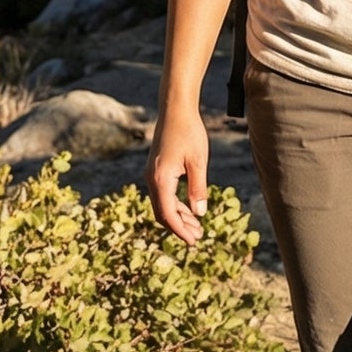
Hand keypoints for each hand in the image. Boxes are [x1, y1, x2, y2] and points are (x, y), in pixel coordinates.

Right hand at [146, 101, 209, 243]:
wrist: (175, 110)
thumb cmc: (189, 132)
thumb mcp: (197, 162)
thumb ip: (198, 189)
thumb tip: (199, 214)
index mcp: (161, 179)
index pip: (168, 214)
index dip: (181, 231)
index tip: (194, 242)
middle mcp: (151, 179)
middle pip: (162, 213)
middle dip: (179, 227)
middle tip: (198, 237)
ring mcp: (152, 174)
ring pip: (162, 204)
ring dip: (178, 217)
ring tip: (196, 227)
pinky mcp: (156, 169)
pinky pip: (163, 194)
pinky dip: (175, 205)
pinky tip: (189, 209)